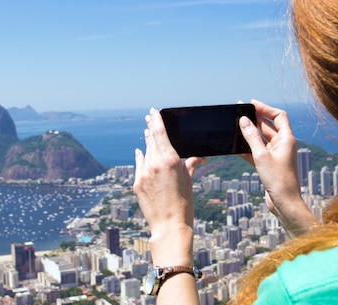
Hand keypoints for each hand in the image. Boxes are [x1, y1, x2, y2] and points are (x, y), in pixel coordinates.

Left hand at [134, 108, 205, 264]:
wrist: (168, 225)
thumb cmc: (184, 203)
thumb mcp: (189, 180)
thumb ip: (191, 164)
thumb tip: (201, 157)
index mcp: (170, 160)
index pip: (160, 133)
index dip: (156, 120)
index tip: (154, 112)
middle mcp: (155, 163)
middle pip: (151, 139)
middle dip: (150, 128)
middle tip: (148, 118)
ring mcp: (143, 173)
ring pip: (145, 151)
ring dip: (147, 142)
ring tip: (147, 132)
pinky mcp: (137, 182)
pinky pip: (139, 165)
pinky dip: (140, 157)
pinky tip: (140, 151)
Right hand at [239, 100, 318, 236]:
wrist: (285, 203)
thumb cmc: (278, 180)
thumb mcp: (261, 155)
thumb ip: (251, 137)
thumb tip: (244, 120)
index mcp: (287, 139)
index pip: (278, 116)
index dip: (265, 108)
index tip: (251, 103)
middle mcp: (284, 145)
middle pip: (269, 126)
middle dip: (255, 119)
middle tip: (239, 112)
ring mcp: (277, 155)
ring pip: (262, 139)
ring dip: (250, 133)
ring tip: (235, 126)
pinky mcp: (270, 165)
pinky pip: (258, 152)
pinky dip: (248, 148)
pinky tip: (236, 146)